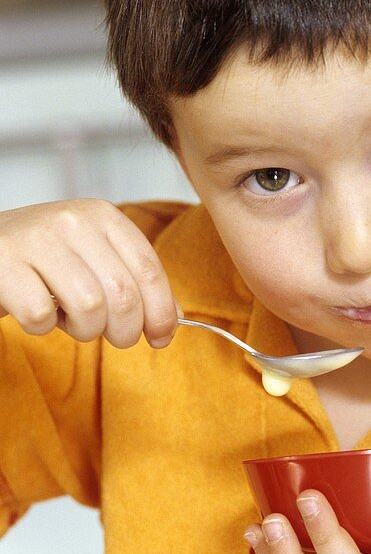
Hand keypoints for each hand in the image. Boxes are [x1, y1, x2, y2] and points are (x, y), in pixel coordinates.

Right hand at [0, 200, 178, 348]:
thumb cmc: (42, 259)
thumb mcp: (92, 256)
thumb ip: (132, 280)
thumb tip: (171, 319)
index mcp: (102, 216)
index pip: (148, 268)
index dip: (161, 311)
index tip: (161, 337)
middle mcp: (72, 221)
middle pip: (123, 294)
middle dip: (125, 330)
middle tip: (113, 337)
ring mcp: (36, 240)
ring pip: (89, 307)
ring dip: (83, 329)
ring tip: (67, 318)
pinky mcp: (4, 265)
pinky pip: (42, 316)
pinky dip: (42, 327)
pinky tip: (34, 309)